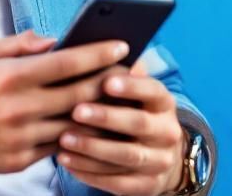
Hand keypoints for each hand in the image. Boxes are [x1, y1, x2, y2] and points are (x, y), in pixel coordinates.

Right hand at [0, 30, 130, 175]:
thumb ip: (19, 43)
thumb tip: (53, 40)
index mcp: (12, 76)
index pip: (67, 62)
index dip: (98, 54)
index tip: (122, 47)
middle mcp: (20, 107)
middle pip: (80, 94)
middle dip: (110, 82)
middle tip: (131, 73)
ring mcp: (22, 137)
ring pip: (75, 125)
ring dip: (100, 114)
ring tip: (119, 103)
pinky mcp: (20, 160)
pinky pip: (58, 148)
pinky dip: (76, 137)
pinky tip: (89, 127)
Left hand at [56, 58, 186, 195]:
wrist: (155, 155)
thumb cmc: (128, 110)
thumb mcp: (130, 91)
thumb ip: (116, 71)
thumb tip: (95, 48)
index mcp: (163, 102)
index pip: (153, 90)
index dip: (132, 86)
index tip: (107, 81)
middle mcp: (167, 131)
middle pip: (139, 124)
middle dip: (106, 117)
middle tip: (76, 111)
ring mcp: (159, 161)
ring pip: (126, 156)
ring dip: (93, 148)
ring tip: (63, 139)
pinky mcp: (147, 186)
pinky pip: (118, 183)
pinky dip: (91, 173)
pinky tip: (68, 161)